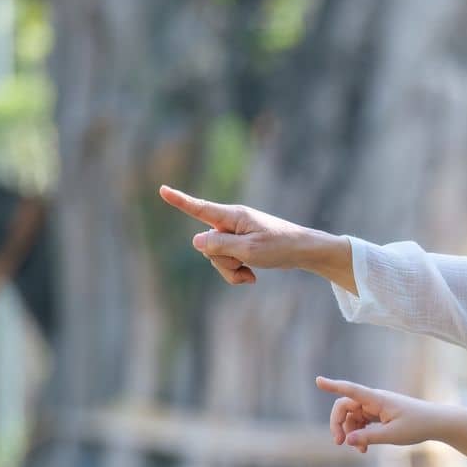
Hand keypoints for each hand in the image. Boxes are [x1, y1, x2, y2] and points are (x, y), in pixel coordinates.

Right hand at [159, 184, 341, 285]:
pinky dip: (237, 273)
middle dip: (221, 261)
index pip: (200, 209)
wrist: (305, 251)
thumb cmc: (280, 247)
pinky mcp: (241, 246)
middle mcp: (231, 223)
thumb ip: (221, 246)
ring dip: (230, 270)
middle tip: (245, 264)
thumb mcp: (249, 250)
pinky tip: (252, 277)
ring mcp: (236, 235)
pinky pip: (228, 263)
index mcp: (233, 216)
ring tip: (251, 273)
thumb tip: (196, 241)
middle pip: (207, 245)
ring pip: (216, 257)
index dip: (180, 201)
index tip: (162, 189)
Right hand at [315, 376, 438, 452]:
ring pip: (353, 417)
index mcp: (377, 399)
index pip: (350, 390)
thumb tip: (347, 440)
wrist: (436, 423)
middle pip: (345, 407)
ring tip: (360, 451)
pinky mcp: (380, 415)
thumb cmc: (417, 425)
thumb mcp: (392, 435)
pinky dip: (360, 435)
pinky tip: (364, 449)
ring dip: (351, 433)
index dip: (333, 386)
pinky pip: (362, 423)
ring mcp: (377, 407)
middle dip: (338, 424)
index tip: (318, 380)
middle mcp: (374, 400)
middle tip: (339, 443)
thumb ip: (368, 437)